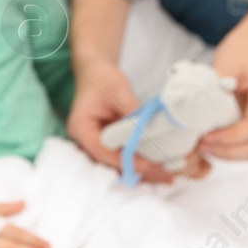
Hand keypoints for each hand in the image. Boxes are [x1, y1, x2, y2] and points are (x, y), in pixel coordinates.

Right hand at [68, 59, 183, 183]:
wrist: (96, 73)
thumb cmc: (102, 78)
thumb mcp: (118, 89)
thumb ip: (131, 109)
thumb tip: (149, 127)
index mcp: (81, 127)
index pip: (102, 150)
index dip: (125, 160)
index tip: (148, 165)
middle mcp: (85, 141)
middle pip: (111, 163)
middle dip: (138, 171)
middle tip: (165, 175)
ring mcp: (96, 145)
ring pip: (118, 165)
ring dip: (142, 171)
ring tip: (167, 175)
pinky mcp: (108, 145)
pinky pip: (123, 157)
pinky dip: (140, 162)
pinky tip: (160, 167)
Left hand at [199, 30, 247, 160]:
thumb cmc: (242, 52)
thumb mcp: (227, 60)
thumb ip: (215, 83)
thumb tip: (196, 106)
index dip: (231, 136)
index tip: (206, 137)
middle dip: (228, 151)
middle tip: (200, 145)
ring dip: (227, 154)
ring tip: (202, 146)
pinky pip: (245, 146)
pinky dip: (228, 150)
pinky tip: (208, 142)